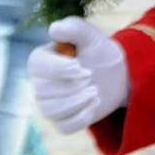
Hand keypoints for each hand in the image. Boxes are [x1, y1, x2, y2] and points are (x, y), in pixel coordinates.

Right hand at [28, 17, 129, 133]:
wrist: (117, 76)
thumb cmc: (100, 54)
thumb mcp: (93, 38)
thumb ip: (75, 28)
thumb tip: (54, 28)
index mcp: (42, 60)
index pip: (37, 65)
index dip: (58, 68)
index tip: (81, 66)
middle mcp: (40, 84)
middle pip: (44, 91)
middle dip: (72, 85)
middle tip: (92, 76)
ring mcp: (49, 104)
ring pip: (53, 111)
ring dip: (79, 101)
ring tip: (96, 91)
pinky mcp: (61, 121)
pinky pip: (65, 127)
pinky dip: (82, 117)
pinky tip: (95, 104)